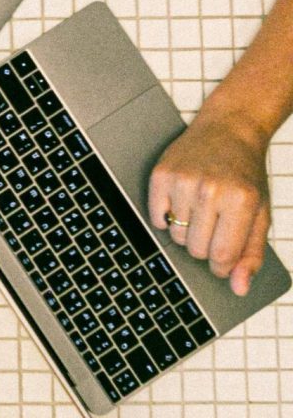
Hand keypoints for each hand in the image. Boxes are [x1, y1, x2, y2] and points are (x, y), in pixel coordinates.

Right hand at [148, 109, 271, 294]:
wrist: (229, 130)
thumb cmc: (245, 175)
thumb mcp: (260, 214)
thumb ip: (251, 254)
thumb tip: (239, 287)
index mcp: (242, 201)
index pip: (222, 255)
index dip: (222, 264)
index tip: (224, 256)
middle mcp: (211, 190)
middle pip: (196, 248)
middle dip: (204, 244)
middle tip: (214, 223)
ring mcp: (183, 181)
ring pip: (176, 235)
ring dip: (187, 229)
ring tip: (200, 207)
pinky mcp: (161, 175)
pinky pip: (156, 218)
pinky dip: (167, 217)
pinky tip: (182, 201)